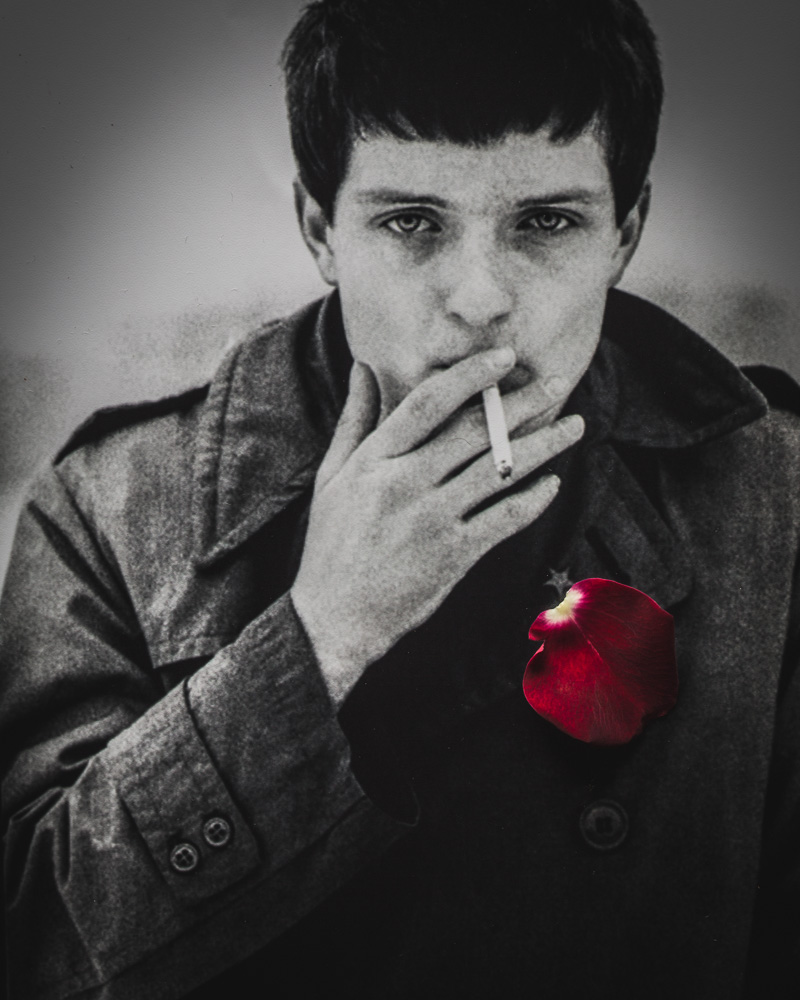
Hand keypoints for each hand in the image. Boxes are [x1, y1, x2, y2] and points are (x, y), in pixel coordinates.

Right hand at [290, 348, 583, 705]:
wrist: (333, 618)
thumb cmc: (330, 544)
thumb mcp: (332, 476)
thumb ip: (355, 419)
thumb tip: (364, 366)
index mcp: (374, 461)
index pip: (428, 403)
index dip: (470, 375)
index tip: (505, 357)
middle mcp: (405, 485)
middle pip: (474, 432)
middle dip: (524, 402)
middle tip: (560, 380)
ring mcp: (431, 522)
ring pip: (499, 471)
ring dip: (543, 445)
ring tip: (573, 426)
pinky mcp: (453, 556)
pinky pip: (504, 520)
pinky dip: (532, 500)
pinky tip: (552, 483)